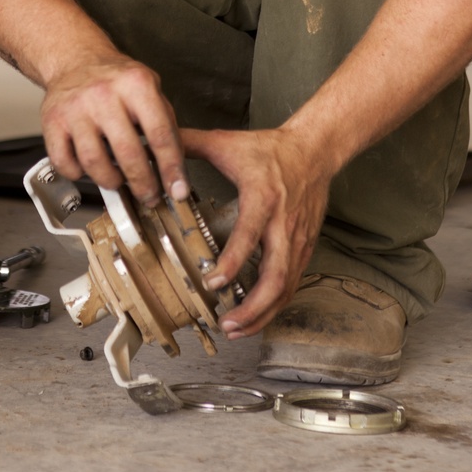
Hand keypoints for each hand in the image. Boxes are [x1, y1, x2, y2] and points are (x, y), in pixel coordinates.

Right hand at [41, 52, 188, 206]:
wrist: (75, 61)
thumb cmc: (115, 79)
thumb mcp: (149, 87)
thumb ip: (164, 122)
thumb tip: (176, 168)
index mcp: (136, 84)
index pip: (160, 134)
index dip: (171, 168)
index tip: (177, 190)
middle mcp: (104, 94)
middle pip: (128, 152)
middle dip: (143, 183)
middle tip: (149, 195)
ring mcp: (75, 108)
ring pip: (94, 162)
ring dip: (111, 181)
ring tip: (118, 180)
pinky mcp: (52, 121)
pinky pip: (65, 163)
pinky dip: (79, 175)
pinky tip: (90, 169)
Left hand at [180, 127, 331, 337]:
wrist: (315, 149)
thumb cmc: (271, 149)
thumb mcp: (226, 141)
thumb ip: (189, 143)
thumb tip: (157, 146)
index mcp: (263, 197)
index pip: (249, 235)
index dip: (232, 262)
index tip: (212, 282)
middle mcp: (284, 223)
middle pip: (276, 275)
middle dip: (253, 307)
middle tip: (227, 324)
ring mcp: (297, 239)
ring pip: (286, 286)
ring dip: (263, 313)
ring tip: (236, 330)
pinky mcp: (305, 247)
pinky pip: (292, 282)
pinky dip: (275, 304)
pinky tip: (256, 315)